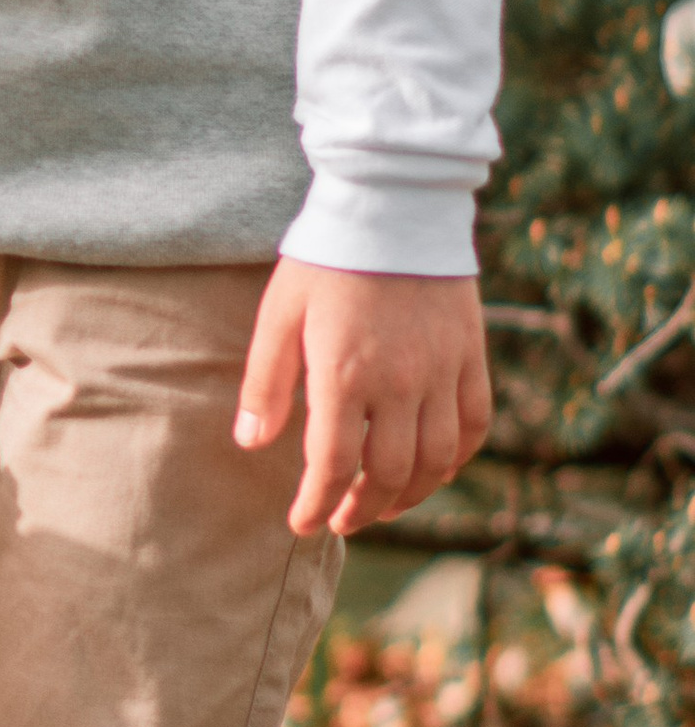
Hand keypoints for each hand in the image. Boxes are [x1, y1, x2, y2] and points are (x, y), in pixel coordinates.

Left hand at [235, 259, 490, 535]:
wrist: (394, 203)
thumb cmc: (326, 257)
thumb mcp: (279, 315)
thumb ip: (266, 382)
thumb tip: (252, 442)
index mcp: (344, 375)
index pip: (333, 466)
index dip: (315, 505)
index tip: (303, 524)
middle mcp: (400, 382)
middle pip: (388, 474)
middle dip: (361, 509)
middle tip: (341, 520)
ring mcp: (442, 371)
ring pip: (436, 460)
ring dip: (409, 494)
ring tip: (382, 505)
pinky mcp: (471, 355)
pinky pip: (473, 425)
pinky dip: (455, 458)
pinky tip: (432, 469)